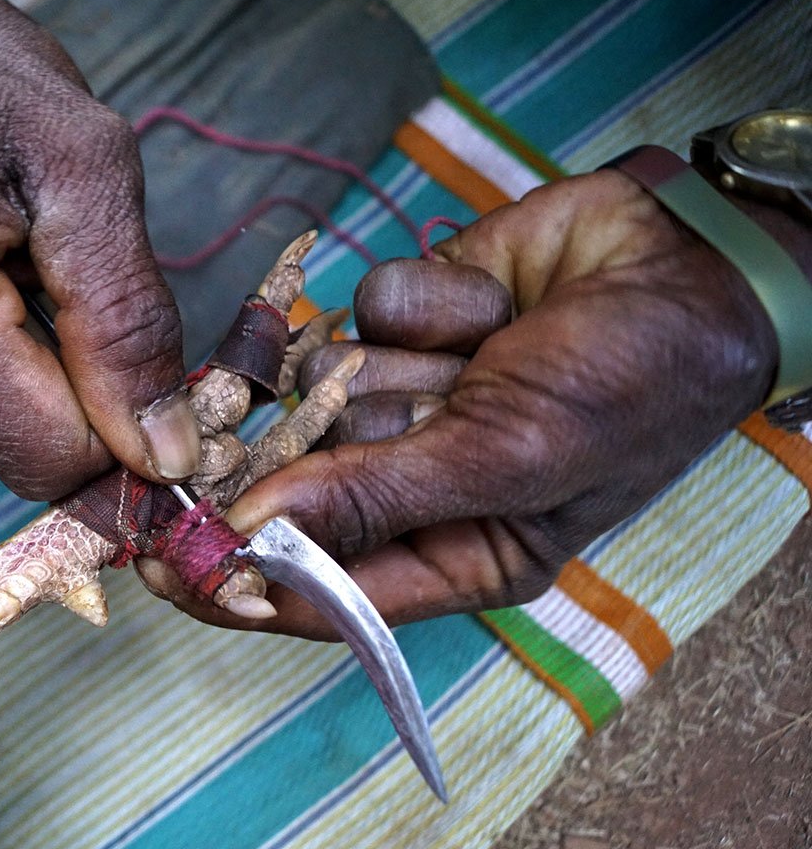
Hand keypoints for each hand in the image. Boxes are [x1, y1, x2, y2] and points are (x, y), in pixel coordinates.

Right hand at [0, 0, 197, 499]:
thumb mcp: (90, 171)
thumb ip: (130, 322)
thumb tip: (167, 454)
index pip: (47, 455)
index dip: (121, 425)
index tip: (148, 357)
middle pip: (19, 444)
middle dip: (74, 376)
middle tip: (65, 266)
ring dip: (28, 353)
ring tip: (2, 248)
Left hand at [152, 171, 784, 633]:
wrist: (686, 258)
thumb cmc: (628, 386)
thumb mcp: (512, 457)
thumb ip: (379, 500)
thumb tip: (253, 543)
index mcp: (458, 552)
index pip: (325, 590)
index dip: (242, 584)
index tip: (161, 569)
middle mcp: (417, 483)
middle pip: (301, 484)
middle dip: (314, 446)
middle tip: (330, 411)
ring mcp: (405, 399)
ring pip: (325, 387)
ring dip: (403, 363)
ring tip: (490, 345)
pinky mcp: (402, 326)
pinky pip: (362, 314)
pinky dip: (425, 302)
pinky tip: (487, 301)